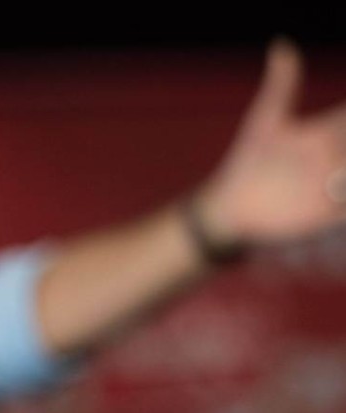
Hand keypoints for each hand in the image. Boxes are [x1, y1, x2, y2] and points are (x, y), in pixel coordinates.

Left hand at [197, 39, 345, 248]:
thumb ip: (279, 85)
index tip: (337, 128)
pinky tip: (341, 195)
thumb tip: (281, 44)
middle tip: (340, 155)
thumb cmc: (245, 161)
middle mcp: (336, 156)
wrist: (229, 209)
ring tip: (342, 176)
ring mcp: (335, 187)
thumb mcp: (263, 122)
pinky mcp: (330, 216)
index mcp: (326, 131)